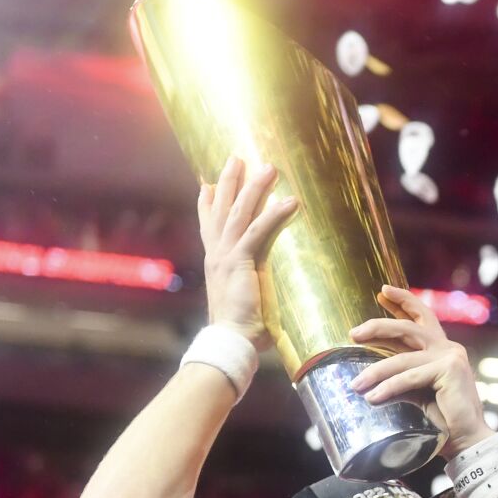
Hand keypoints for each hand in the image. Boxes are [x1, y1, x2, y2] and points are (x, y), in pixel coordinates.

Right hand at [198, 155, 300, 348]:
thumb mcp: (243, 295)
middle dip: (230, 181)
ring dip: (256, 188)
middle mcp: (217, 254)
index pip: (209, 225)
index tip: (206, 183)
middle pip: (222, 209)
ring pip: (241, 212)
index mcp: (216, 262)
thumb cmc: (242, 328)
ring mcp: (227, 255)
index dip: (207, 203)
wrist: (233, 341)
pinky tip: (291, 201)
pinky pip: (260, 231)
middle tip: (237, 157)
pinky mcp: (242, 262)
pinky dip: (275, 214)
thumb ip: (247, 282)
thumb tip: (256, 285)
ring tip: (270, 167)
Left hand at [347, 286, 494, 457]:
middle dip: (378, 327)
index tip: (383, 291)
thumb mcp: (417, 392)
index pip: (422, 317)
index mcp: (443, 350)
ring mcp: (450, 357)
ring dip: (375, 372)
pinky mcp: (449, 370)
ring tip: (355, 386)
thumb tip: (368, 378)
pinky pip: (409, 377)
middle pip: (408, 327)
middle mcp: (449, 348)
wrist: (467, 441)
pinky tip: (373, 398)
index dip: (404, 302)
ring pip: (402, 358)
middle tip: (353, 332)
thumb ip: (401, 377)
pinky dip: (388, 388)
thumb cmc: (443, 420)